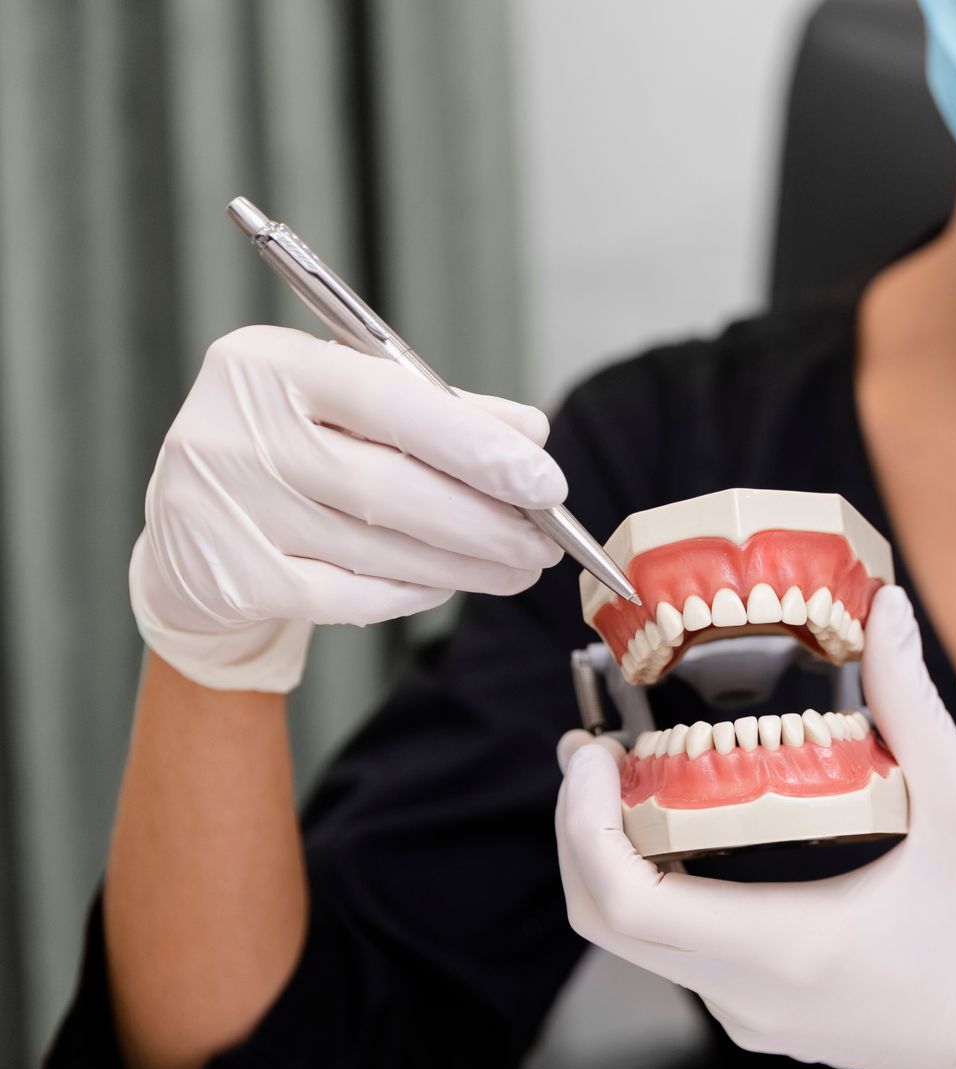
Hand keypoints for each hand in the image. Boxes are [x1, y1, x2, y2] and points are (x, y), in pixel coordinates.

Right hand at [131, 325, 566, 691]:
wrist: (187, 538)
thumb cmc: (288, 455)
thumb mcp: (349, 411)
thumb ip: (440, 414)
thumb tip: (531, 433)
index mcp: (267, 364)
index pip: (389, 401)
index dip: (477, 446)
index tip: (545, 482)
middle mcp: (234, 429)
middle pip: (390, 486)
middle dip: (485, 521)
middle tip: (545, 542)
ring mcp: (226, 507)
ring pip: (379, 547)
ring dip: (465, 564)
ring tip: (518, 566)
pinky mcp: (232, 577)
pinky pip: (351, 595)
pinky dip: (412, 593)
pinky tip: (447, 585)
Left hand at [556, 586, 955, 1068]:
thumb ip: (913, 706)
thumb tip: (886, 612)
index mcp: (781, 948)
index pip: (624, 902)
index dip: (583, 825)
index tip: (594, 757)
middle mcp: (744, 994)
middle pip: (605, 922)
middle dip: (579, 831)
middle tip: (594, 752)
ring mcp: (744, 1014)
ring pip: (635, 941)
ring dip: (614, 858)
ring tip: (630, 777)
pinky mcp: (757, 1016)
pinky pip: (676, 953)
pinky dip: (657, 888)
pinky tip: (685, 829)